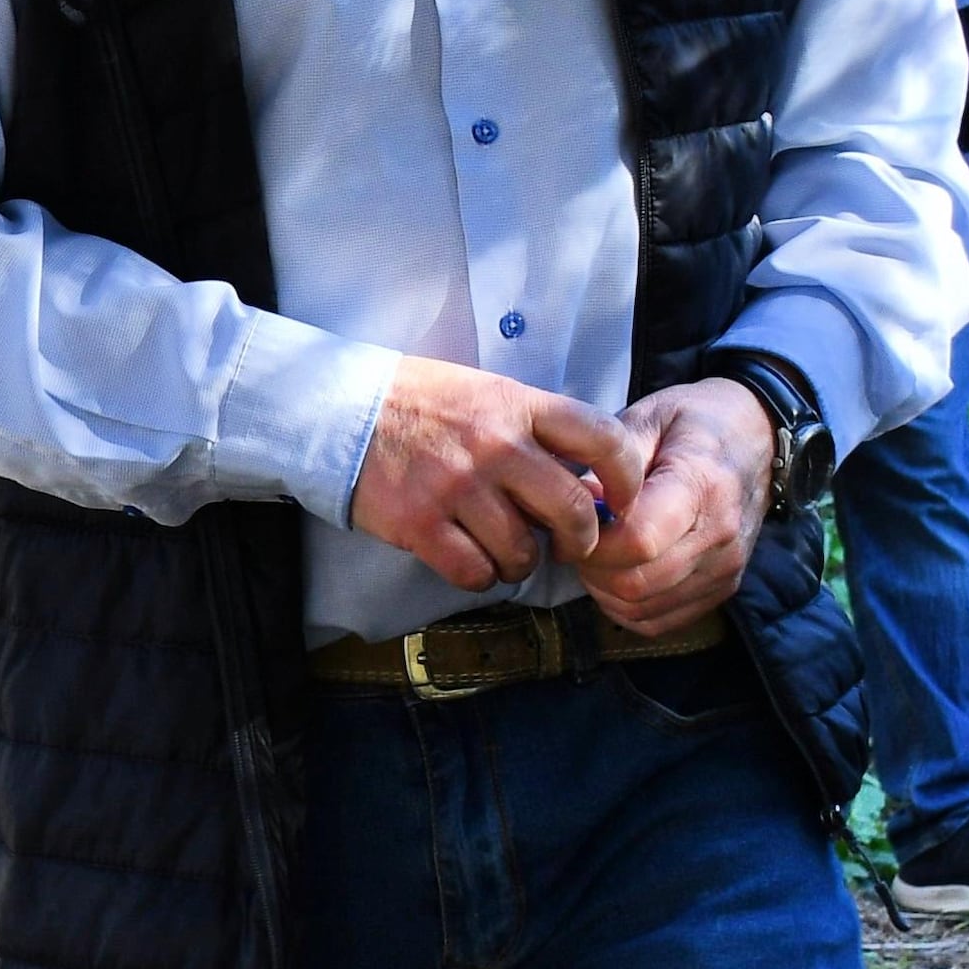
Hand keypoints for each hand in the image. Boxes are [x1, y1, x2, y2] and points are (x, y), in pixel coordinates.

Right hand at [350, 358, 637, 595]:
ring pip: (523, 552)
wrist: (342, 409)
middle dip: (581, 540)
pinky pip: (475, 573)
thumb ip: (538, 429)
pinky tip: (470, 558)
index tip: (620, 500)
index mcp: (519, 405)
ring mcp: (457, 486)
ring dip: (521, 561)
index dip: (626, 478)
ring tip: (505, 548)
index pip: (602, 439)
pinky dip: (480, 575)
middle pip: (572, 509)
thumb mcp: (489, 393)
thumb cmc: (423, 403)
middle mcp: (496, 445)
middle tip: (569, 544)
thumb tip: (589, 482)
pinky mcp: (421, 523)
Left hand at [579, 378, 772, 636]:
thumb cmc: (695, 422)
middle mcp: (719, 535)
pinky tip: (620, 574)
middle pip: (635, 583)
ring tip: (600, 553)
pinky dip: (628, 607)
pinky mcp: (724, 588)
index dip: (593, 540)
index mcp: (701, 485)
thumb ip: (611, 459)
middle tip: (581, 539)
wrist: (758, 437)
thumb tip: (577, 500)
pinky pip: (660, 621)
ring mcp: (726, 568)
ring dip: (605, 589)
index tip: (577, 520)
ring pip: (643, 608)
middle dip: (592, 568)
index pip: (637, 540)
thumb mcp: (649, 416)